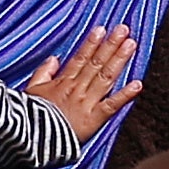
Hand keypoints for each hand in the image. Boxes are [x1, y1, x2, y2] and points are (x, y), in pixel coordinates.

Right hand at [24, 22, 140, 140]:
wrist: (31, 138)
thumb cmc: (30, 118)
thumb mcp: (31, 90)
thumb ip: (43, 73)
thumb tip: (53, 58)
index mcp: (63, 82)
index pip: (80, 58)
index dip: (92, 43)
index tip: (102, 29)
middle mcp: (77, 89)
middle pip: (97, 63)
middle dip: (111, 44)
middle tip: (123, 29)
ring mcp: (87, 103)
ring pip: (106, 77)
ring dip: (119, 60)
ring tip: (131, 44)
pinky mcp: (93, 119)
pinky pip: (112, 105)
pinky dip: (125, 95)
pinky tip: (138, 84)